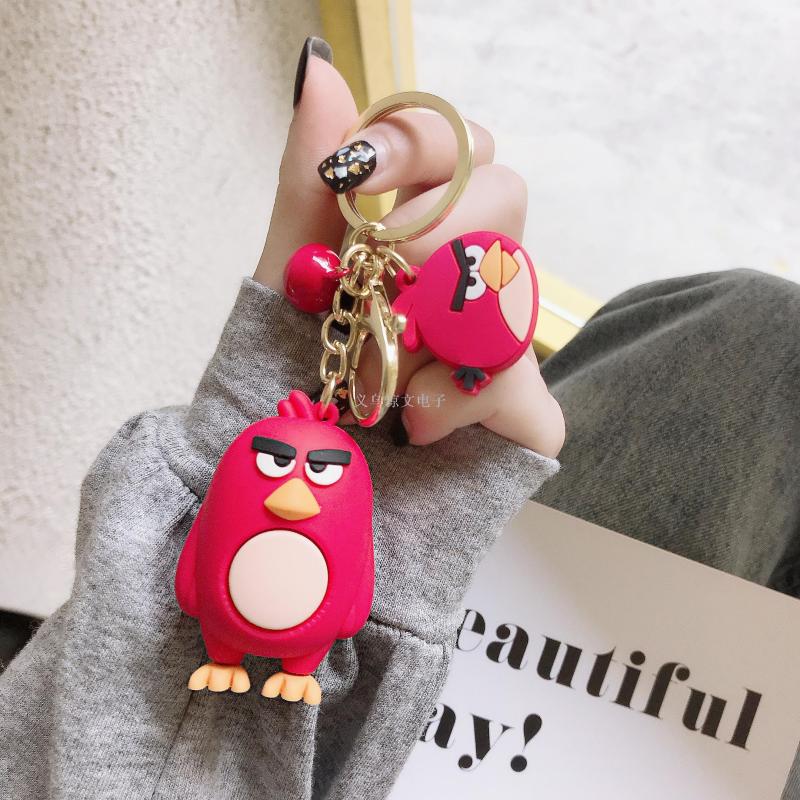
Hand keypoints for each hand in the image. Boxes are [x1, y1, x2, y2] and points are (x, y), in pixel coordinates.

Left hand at [253, 56, 563, 457]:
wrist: (295, 481)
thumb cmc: (290, 373)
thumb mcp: (289, 277)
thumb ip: (308, 183)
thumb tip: (319, 66)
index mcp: (426, 232)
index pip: (467, 143)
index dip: (421, 142)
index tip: (355, 174)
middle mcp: (475, 277)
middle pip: (510, 196)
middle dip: (430, 237)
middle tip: (378, 284)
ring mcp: (507, 347)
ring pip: (513, 292)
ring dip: (422, 335)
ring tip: (367, 376)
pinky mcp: (525, 416)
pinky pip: (520, 388)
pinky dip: (449, 406)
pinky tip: (409, 425)